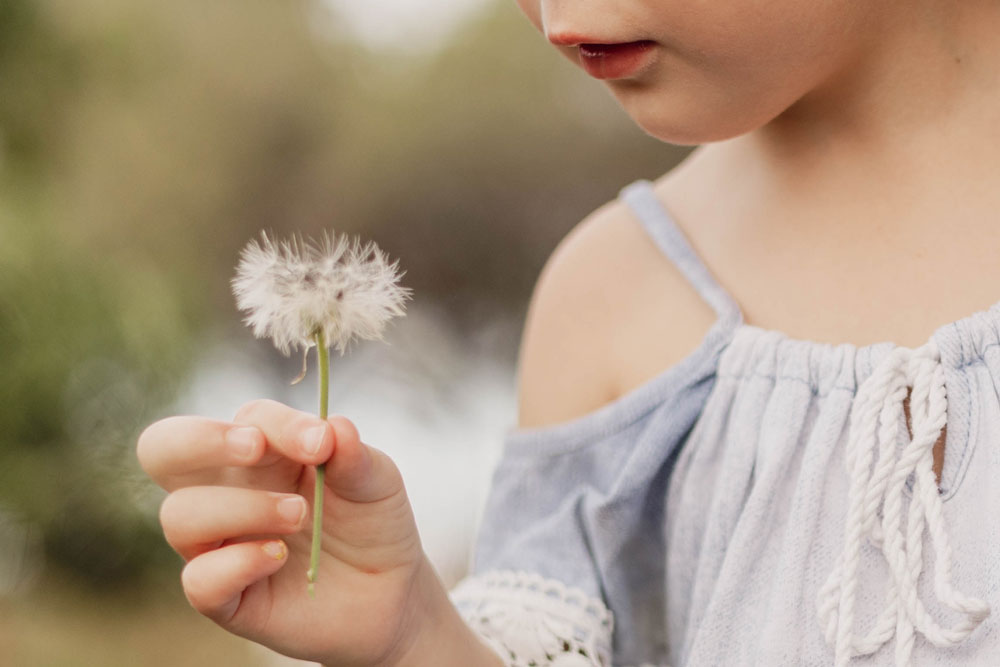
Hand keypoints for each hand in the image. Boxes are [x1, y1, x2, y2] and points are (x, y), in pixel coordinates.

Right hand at [137, 399, 428, 664]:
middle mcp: (226, 491)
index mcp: (260, 452)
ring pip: (178, 514)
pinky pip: (198, 580)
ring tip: (297, 515)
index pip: (245, 420)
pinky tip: (278, 555)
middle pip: (162, 449)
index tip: (321, 443)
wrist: (391, 590)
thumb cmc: (371, 522)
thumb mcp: (376, 481)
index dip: (277, 424)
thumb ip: (355, 455)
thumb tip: (334, 427)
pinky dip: (235, 563)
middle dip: (200, 439)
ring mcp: (220, 544)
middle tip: (255, 448)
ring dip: (240, 507)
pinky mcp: (226, 597)